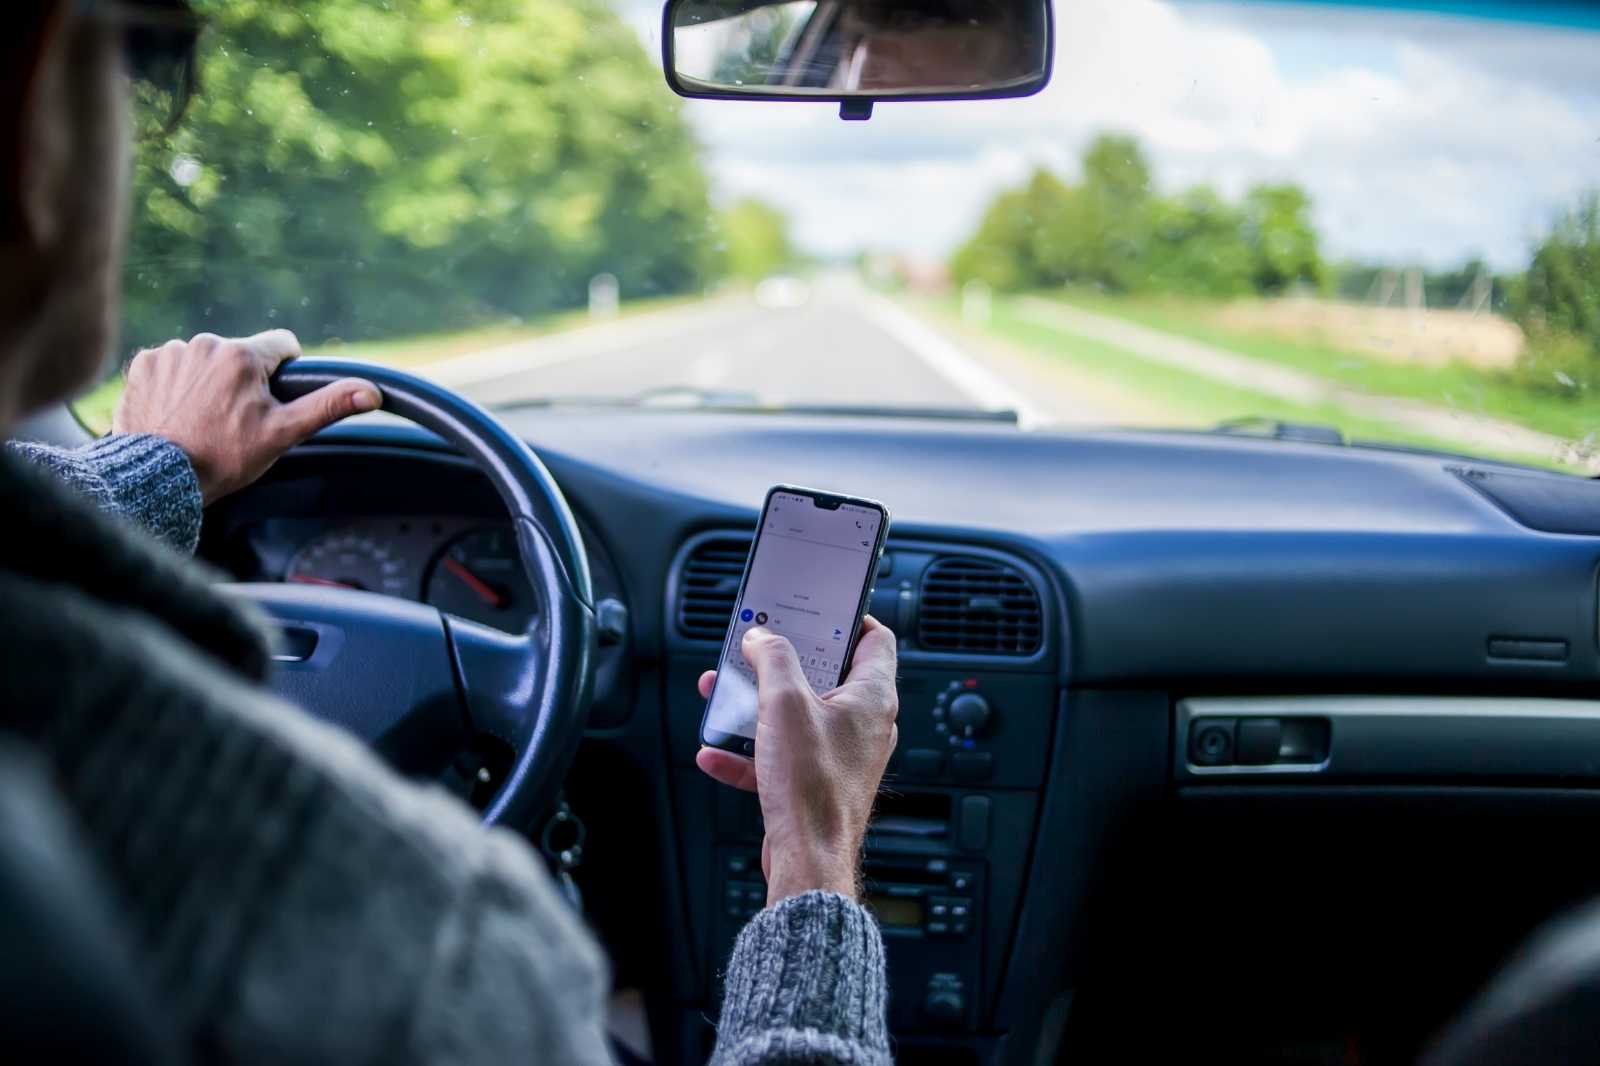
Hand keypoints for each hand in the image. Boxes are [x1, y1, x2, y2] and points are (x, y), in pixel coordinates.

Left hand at [112, 330, 379, 503]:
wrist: (160, 478)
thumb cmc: (225, 458)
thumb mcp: (283, 433)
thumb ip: (328, 406)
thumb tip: (371, 391)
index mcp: (243, 355)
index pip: (281, 345)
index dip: (284, 373)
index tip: (272, 401)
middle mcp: (205, 344)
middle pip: (240, 356)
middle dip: (242, 381)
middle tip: (233, 421)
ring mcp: (170, 353)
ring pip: (205, 360)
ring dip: (207, 382)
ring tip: (202, 420)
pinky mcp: (143, 366)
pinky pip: (170, 366)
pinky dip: (176, 385)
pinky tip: (177, 413)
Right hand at [696, 616, 898, 904]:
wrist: (808, 860)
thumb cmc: (813, 789)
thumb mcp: (785, 704)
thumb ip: (774, 660)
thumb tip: (764, 638)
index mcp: (871, 697)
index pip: (874, 639)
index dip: (845, 618)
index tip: (813, 609)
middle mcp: (863, 724)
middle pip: (826, 674)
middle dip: (782, 662)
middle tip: (757, 649)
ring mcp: (840, 755)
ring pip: (796, 715)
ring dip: (756, 705)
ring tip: (725, 696)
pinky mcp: (816, 781)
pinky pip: (780, 755)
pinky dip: (749, 751)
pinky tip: (716, 752)